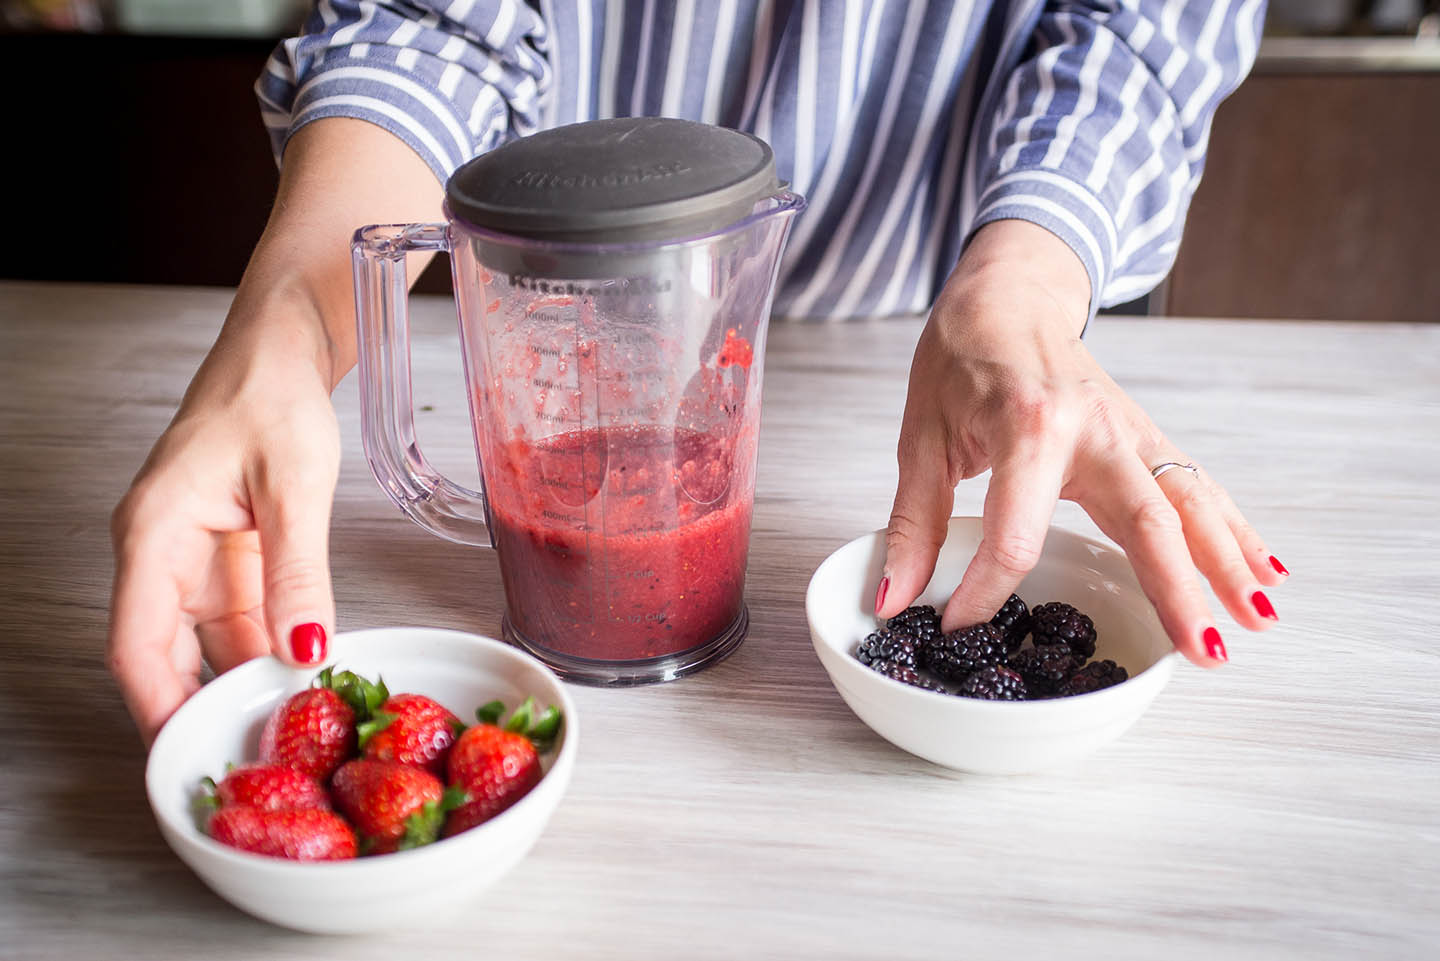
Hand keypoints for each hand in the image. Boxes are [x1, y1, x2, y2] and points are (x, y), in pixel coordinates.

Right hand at [108, 297, 341, 743]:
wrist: (282, 346)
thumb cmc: (272, 393)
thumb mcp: (294, 484)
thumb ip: (297, 571)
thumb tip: (303, 649)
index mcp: (153, 534)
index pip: (136, 645)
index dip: (157, 707)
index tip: (185, 754)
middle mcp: (162, 551)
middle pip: (166, 654)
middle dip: (202, 705)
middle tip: (249, 755)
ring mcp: (193, 554)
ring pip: (208, 640)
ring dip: (241, 678)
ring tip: (284, 725)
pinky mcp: (226, 551)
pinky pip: (238, 616)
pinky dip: (265, 645)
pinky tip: (299, 670)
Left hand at [878, 220, 1285, 665]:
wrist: (1006, 292)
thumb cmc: (960, 355)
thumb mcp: (919, 436)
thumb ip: (910, 523)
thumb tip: (892, 598)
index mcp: (1027, 427)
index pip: (1015, 534)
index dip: (986, 590)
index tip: (963, 629)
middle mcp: (1093, 429)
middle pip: (1146, 519)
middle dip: (1178, 587)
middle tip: (1200, 651)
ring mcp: (1128, 430)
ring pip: (1189, 502)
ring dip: (1226, 562)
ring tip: (1258, 619)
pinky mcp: (1144, 434)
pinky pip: (1196, 485)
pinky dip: (1233, 529)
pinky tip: (1264, 570)